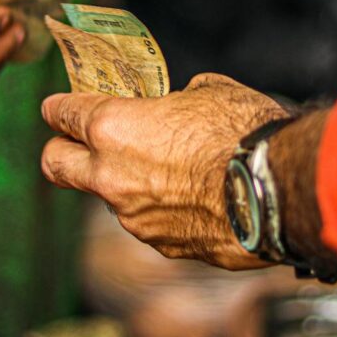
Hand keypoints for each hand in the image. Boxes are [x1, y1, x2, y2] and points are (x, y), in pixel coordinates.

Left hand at [40, 73, 288, 268]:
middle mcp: (111, 177)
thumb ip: (176, 100)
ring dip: (124, 183)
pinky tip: (196, 197)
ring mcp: (135, 218)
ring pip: (110, 197)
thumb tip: (180, 103)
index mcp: (113, 129)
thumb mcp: (209, 91)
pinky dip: (163, 209)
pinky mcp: (164, 246)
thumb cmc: (244, 131)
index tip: (58, 107)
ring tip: (165, 169)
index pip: (62, 114)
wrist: (280, 189)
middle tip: (77, 142)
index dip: (59, 107)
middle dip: (61, 151)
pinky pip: (150, 222)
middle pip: (56, 165)